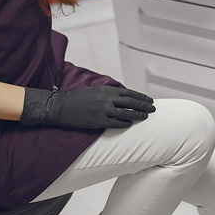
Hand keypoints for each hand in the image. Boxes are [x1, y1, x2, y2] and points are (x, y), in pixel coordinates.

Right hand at [20, 86, 154, 128]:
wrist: (61, 107)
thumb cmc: (76, 98)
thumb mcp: (94, 90)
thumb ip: (108, 93)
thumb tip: (120, 97)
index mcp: (107, 90)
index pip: (129, 93)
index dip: (141, 96)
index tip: (149, 99)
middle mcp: (108, 99)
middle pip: (131, 102)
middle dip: (144, 105)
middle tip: (153, 108)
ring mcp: (104, 110)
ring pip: (126, 113)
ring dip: (137, 115)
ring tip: (145, 116)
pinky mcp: (99, 121)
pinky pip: (116, 123)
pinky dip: (124, 123)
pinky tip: (130, 124)